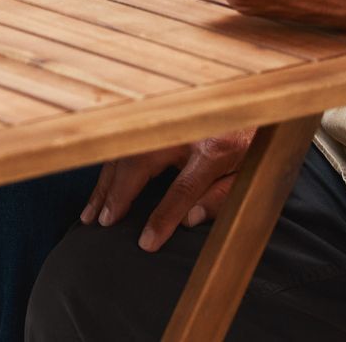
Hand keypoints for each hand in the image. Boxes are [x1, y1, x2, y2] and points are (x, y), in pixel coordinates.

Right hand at [79, 130, 253, 251]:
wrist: (253, 105)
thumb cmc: (250, 145)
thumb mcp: (247, 176)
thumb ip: (220, 199)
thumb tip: (188, 222)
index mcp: (213, 150)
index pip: (182, 189)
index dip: (162, 217)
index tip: (146, 241)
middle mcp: (184, 132)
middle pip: (139, 163)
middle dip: (117, 195)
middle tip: (103, 222)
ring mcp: (166, 122)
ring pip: (125, 152)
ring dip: (105, 183)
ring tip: (92, 212)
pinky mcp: (156, 120)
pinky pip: (125, 143)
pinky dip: (110, 167)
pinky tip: (101, 187)